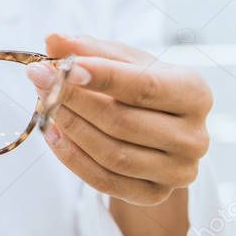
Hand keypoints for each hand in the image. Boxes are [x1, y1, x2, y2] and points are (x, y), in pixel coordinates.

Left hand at [27, 34, 211, 205]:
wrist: (160, 134)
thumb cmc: (142, 89)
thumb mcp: (124, 61)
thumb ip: (90, 49)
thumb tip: (53, 39)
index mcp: (195, 93)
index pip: (145, 86)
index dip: (103, 77)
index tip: (63, 66)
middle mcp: (194, 137)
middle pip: (123, 122)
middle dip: (74, 100)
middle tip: (39, 79)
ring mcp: (177, 171)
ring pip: (113, 154)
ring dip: (70, 128)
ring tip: (43, 104)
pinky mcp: (155, 196)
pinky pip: (105, 181)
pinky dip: (72, 157)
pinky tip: (51, 133)